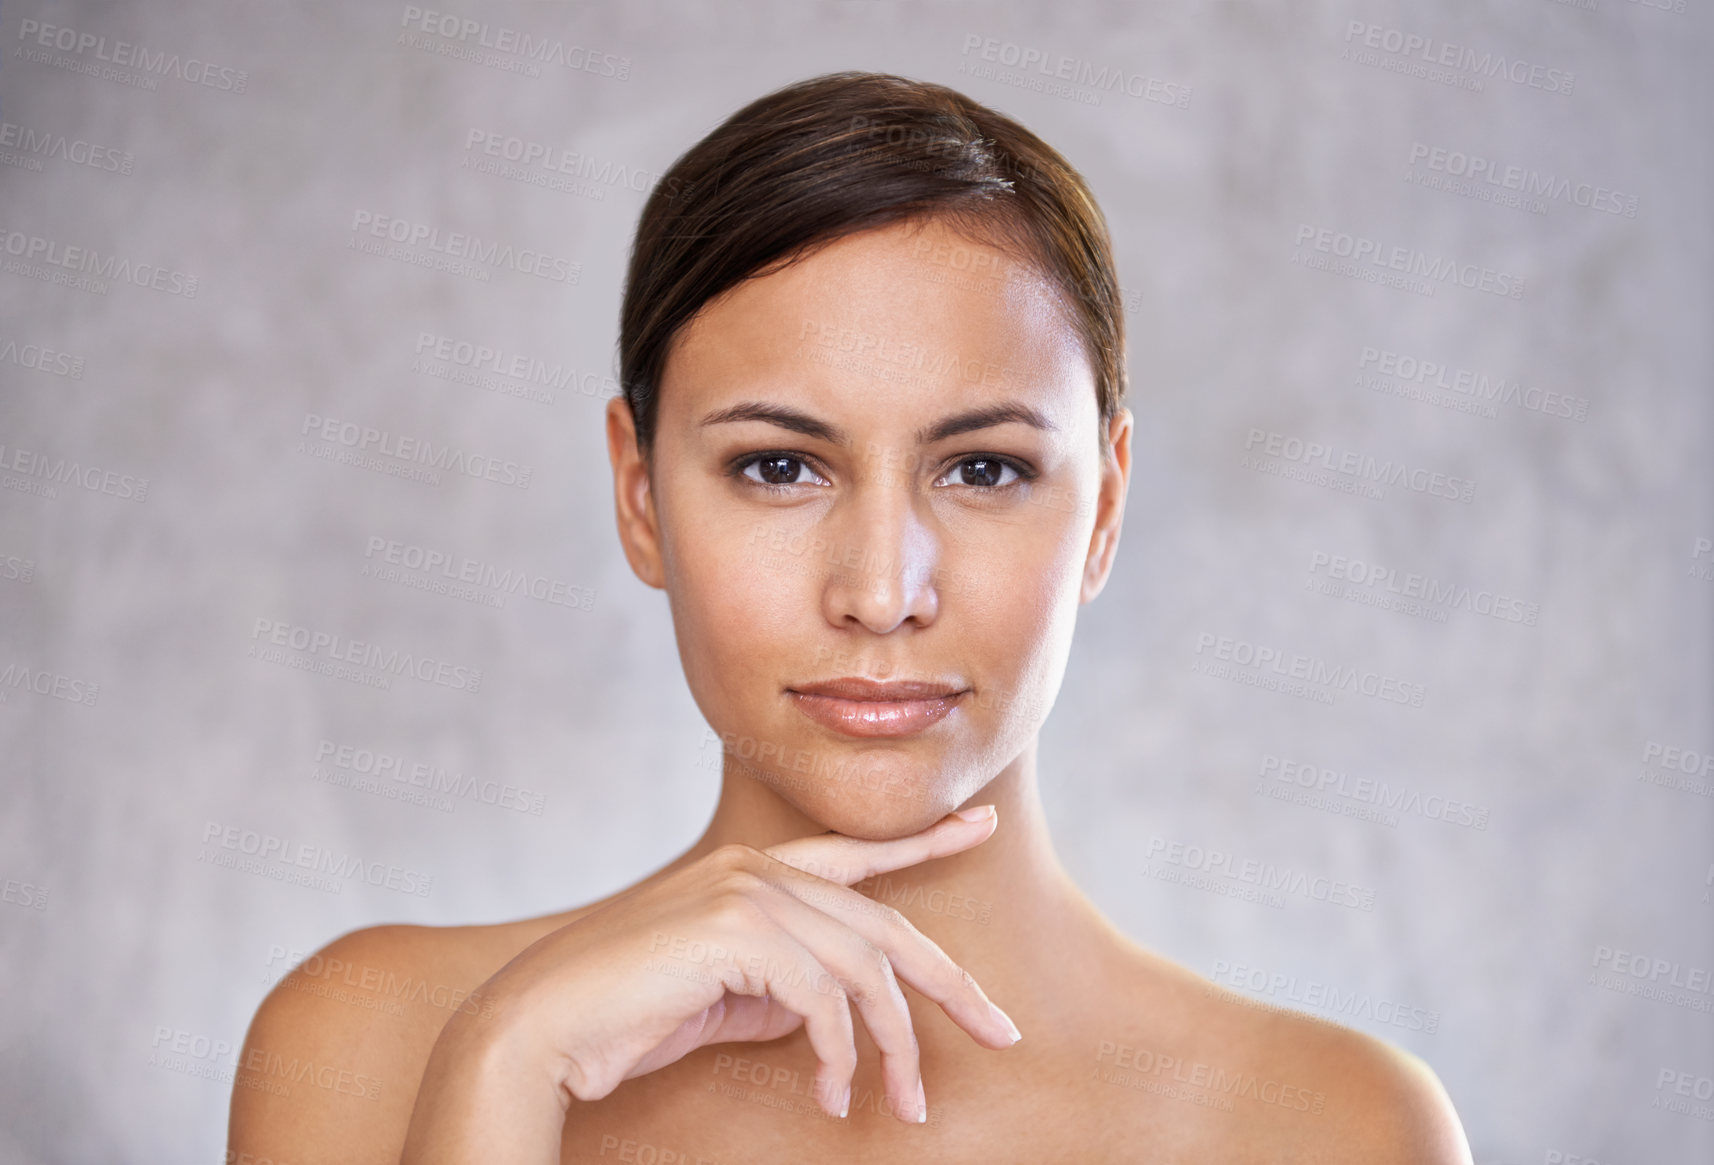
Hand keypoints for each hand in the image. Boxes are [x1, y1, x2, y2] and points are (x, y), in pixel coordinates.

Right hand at [401, 805, 1018, 1161]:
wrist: (542, 1027)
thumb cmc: (626, 1017)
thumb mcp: (724, 998)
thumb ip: (781, 985)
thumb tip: (835, 1009)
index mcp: (753, 872)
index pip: (856, 855)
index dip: (924, 843)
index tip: (982, 825)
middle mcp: (758, 871)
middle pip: (886, 928)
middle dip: (951, 985)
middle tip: (1002, 1032)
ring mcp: (748, 894)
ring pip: (865, 971)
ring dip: (893, 1049)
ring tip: (902, 1105)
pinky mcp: (737, 931)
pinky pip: (825, 999)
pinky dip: (841, 1055)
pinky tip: (836, 1096)